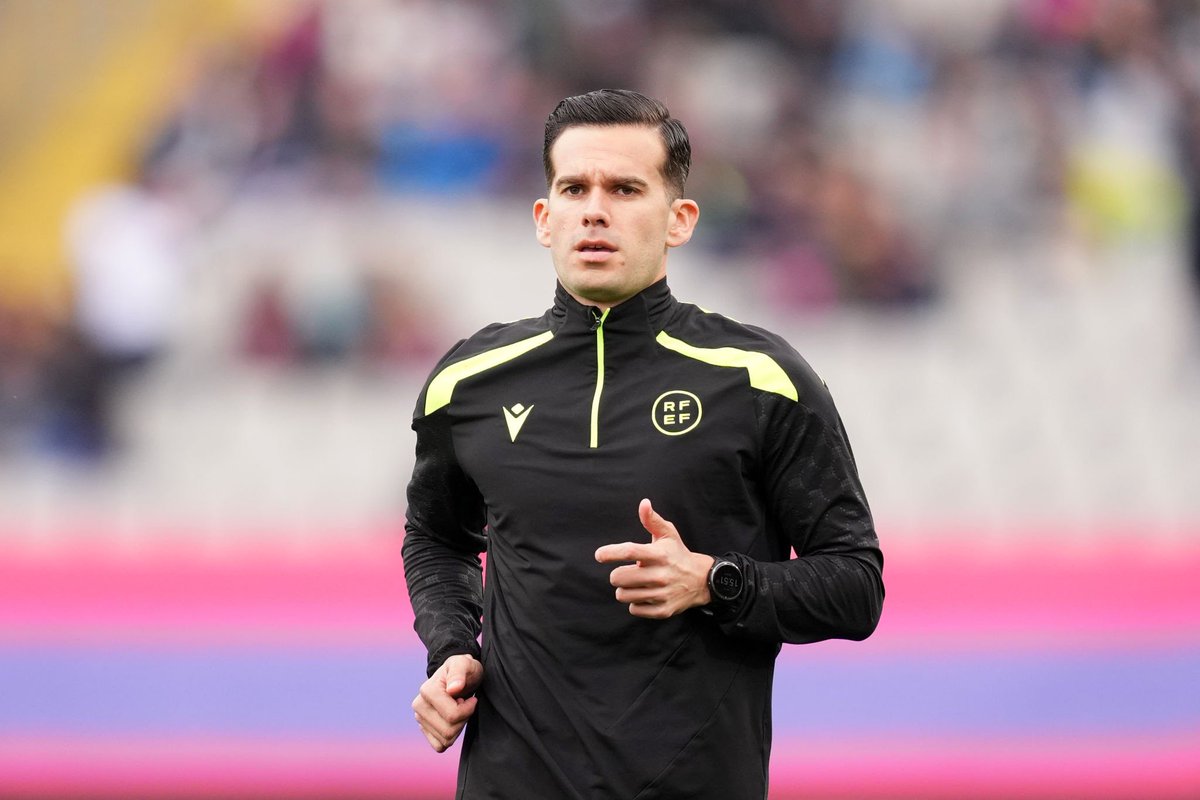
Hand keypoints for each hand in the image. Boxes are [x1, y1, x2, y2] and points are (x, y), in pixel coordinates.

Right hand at [411, 653, 483, 751]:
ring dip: (458, 727)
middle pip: (448, 731)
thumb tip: (453, 689)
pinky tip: (453, 721)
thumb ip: (459, 673)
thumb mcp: (464, 664)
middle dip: (463, 720)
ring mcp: (419, 718)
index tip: (471, 699)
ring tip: (458, 710)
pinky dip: (450, 737)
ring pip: (445, 740)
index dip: (468, 710)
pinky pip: (439, 746)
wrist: (458, 677)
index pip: (452, 715)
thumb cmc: (463, 669)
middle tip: (464, 704)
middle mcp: (419, 706)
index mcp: (427, 690)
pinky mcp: (423, 728)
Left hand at [594, 499, 714, 618]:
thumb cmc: (678, 554)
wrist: (702, 580)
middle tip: (625, 572)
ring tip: (636, 584)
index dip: (610, 553)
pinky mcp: (663, 610)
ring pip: (623, 595)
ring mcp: (662, 594)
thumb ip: (652, 519)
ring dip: (625, 589)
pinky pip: (634, 609)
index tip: (599, 555)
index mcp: (659, 554)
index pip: (629, 551)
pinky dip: (635, 603)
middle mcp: (660, 575)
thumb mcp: (668, 534)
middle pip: (619, 577)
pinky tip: (645, 595)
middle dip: (617, 575)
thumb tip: (644, 503)